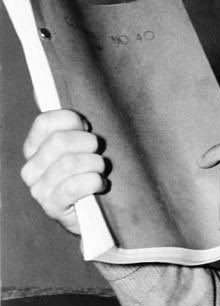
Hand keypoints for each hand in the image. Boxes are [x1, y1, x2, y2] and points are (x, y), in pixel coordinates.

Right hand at [20, 109, 107, 234]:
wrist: (98, 214)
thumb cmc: (92, 172)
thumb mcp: (84, 146)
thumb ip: (72, 124)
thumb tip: (52, 91)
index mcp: (35, 148)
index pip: (44, 123)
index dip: (71, 120)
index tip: (88, 126)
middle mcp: (31, 168)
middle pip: (59, 142)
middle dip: (87, 143)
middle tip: (99, 151)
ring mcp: (39, 190)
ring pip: (68, 164)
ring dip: (94, 164)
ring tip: (102, 169)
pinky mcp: (52, 208)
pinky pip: (73, 187)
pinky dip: (93, 182)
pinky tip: (102, 184)